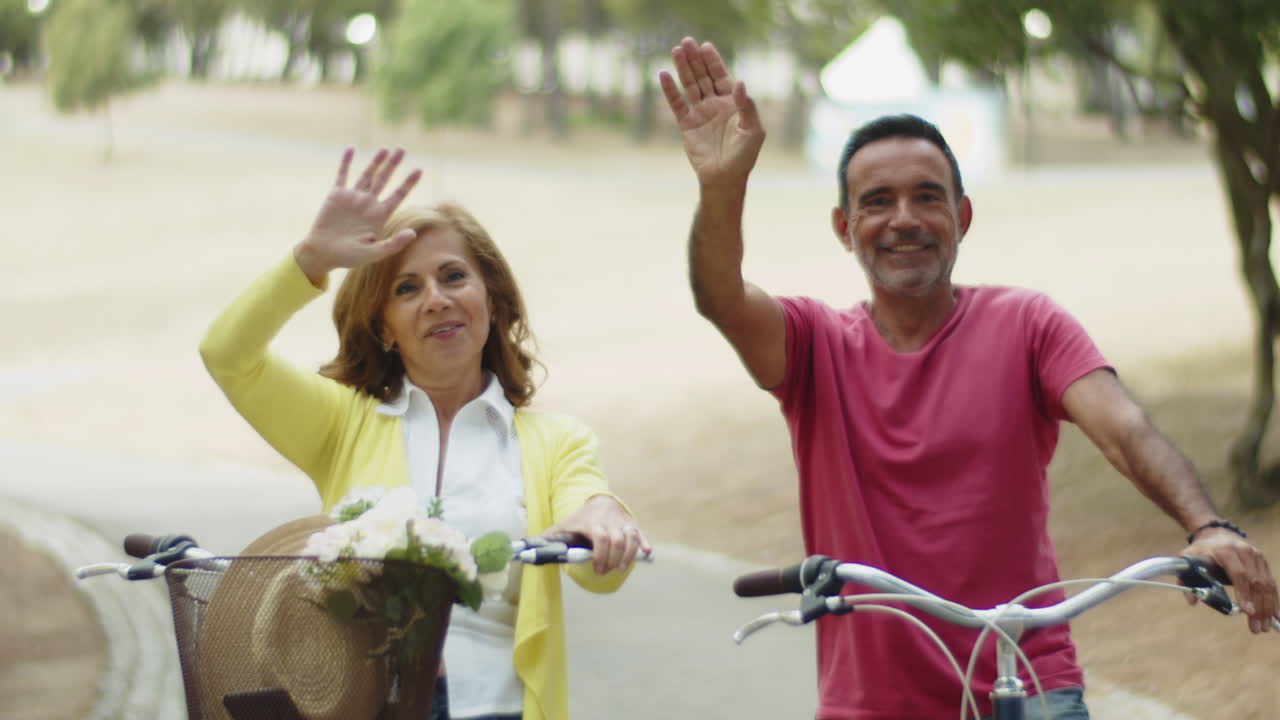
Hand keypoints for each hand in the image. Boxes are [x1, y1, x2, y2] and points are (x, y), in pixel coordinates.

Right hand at [293, 147, 422, 284]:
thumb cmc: (348, 257)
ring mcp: (353, 198)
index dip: (408, 182)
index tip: (419, 170)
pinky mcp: (336, 195)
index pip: (398, 195)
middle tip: (402, 148)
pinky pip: (342, 175)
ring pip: (367, 174)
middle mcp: (368, 204)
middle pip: (384, 179)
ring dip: (375, 161)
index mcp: (379, 216)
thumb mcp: (373, 253)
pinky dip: (346, 162)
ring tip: (385, 148)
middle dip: (393, 164)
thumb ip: (393, 244)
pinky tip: (351, 149)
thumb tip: (413, 234)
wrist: (323, 254)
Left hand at [542, 495, 650, 575]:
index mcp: (593, 523)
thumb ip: (549, 538)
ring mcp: (623, 524)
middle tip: (605, 572)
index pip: (601, 538)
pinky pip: (641, 536)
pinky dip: (645, 546)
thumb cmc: (580, 519)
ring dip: (628, 556)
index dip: (600, 555)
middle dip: (612, 560)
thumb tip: (526, 549)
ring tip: (620, 568)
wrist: (600, 501)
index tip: (597, 569)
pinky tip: (647, 554)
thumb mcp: (564, 526)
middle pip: (617, 542)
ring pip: (631, 540)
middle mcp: (610, 522)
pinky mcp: (633, 527)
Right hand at [658, 36, 764, 186]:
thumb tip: (740, 83)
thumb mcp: (753, 130)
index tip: (706, 46)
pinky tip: (664, 75)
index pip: (721, 77)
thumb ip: (748, 106)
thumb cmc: (744, 156)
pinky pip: (677, 104)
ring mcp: (700, 114)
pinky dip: (670, 90)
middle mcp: (715, 105)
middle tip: (687, 42)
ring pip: (690, 86)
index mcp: (732, 103)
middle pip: (703, 77)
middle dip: (696, 59)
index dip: (713, 62)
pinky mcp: (686, 125)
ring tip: (676, 51)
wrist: (725, 179)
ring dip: (683, 69)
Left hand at [1182, 530, 1277, 633]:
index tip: (1247, 611)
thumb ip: (1186, 578)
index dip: (1244, 593)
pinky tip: (1276, 615)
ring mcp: (1256, 556)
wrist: (1216, 533)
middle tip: (1257, 627)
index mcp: (1226, 551)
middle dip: (1258, 607)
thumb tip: (1192, 600)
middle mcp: (1245, 552)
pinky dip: (1274, 600)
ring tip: (1265, 626)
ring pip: (1266, 584)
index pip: (1239, 574)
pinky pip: (1271, 583)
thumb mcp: (1189, 559)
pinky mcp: (1263, 562)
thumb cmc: (1202, 550)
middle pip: (1256, 582)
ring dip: (1268, 607)